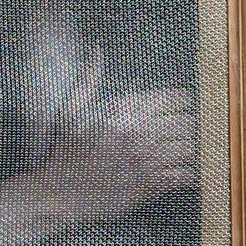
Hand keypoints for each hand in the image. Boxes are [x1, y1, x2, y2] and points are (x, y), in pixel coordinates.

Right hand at [28, 87, 198, 224]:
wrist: (56, 194)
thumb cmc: (64, 152)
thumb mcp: (70, 110)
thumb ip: (88, 79)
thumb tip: (96, 51)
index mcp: (123, 110)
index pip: (175, 98)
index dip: (181, 104)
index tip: (179, 111)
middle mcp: (137, 132)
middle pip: (188, 123)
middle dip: (188, 128)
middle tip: (180, 135)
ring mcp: (144, 160)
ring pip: (189, 149)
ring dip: (187, 151)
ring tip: (179, 155)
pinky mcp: (148, 186)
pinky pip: (184, 176)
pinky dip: (185, 175)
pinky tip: (177, 175)